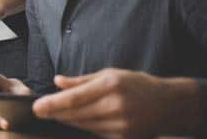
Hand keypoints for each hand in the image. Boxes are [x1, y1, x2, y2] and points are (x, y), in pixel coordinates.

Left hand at [32, 69, 200, 138]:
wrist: (169, 105)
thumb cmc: (136, 85)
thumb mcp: (109, 74)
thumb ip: (81, 80)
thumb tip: (57, 82)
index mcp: (110, 86)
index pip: (74, 98)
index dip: (53, 104)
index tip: (37, 106)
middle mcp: (115, 106)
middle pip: (76, 114)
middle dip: (54, 113)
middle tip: (38, 111)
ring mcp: (121, 125)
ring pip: (83, 125)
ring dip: (66, 120)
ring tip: (53, 114)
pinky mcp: (123, 137)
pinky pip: (95, 132)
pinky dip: (82, 126)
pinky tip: (73, 120)